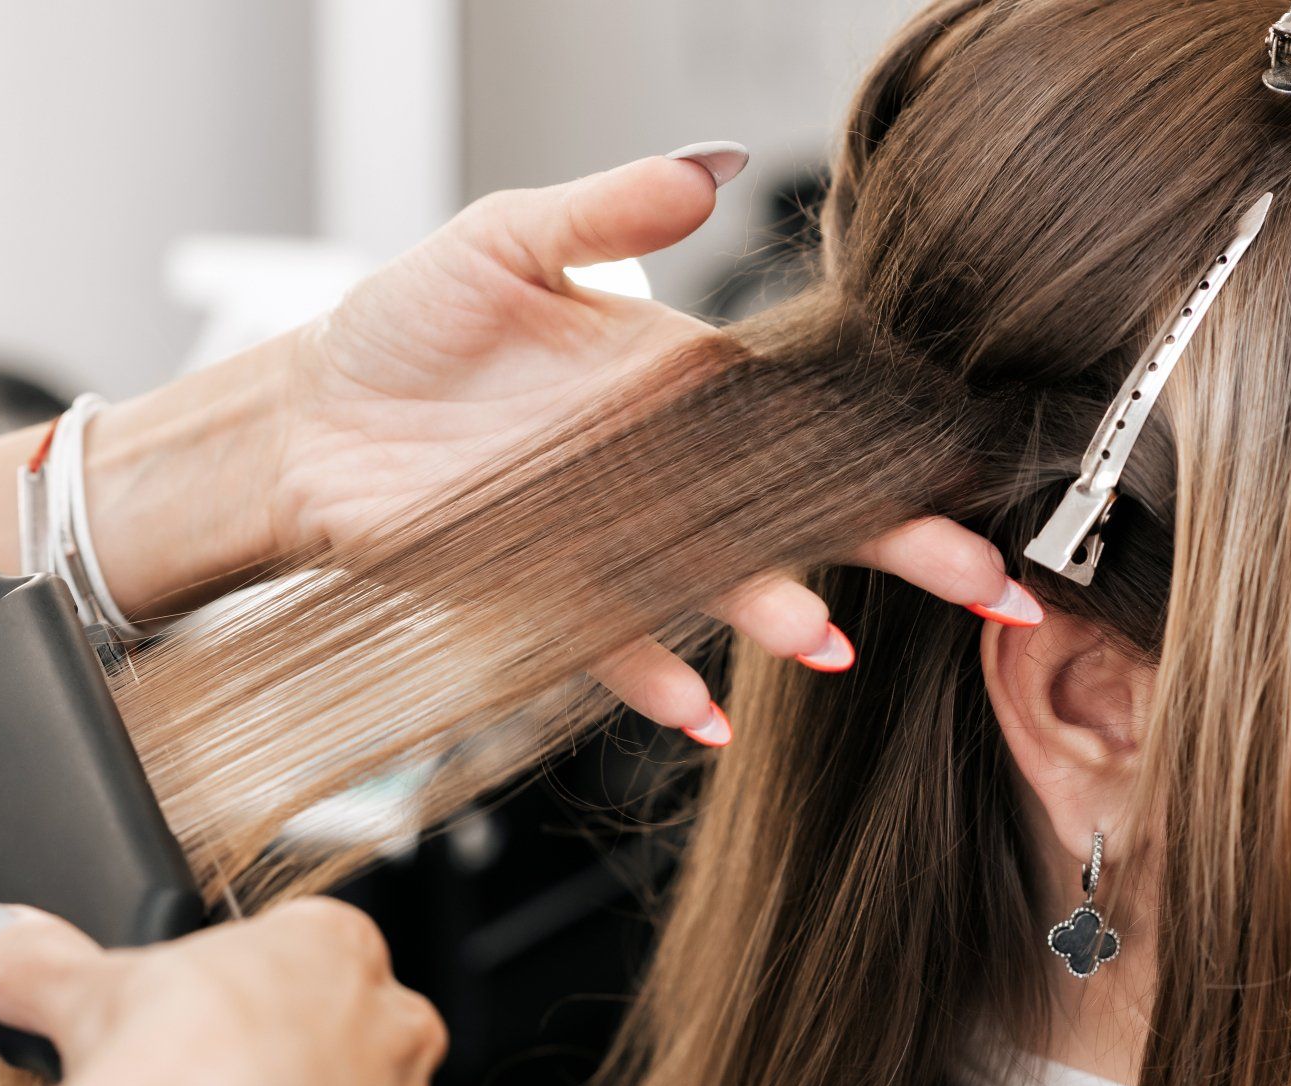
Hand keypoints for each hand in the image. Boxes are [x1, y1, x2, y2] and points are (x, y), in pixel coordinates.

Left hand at [267, 147, 1044, 742]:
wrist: (308, 420)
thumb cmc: (402, 326)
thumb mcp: (502, 241)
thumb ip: (604, 212)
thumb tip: (706, 166)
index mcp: (670, 378)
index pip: (802, 413)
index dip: (885, 443)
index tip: (962, 467)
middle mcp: (656, 464)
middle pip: (794, 508)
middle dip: (890, 543)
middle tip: (982, 578)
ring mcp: (609, 534)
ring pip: (719, 581)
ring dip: (777, 612)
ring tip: (829, 641)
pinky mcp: (548, 592)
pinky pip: (617, 645)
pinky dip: (658, 678)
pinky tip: (705, 715)